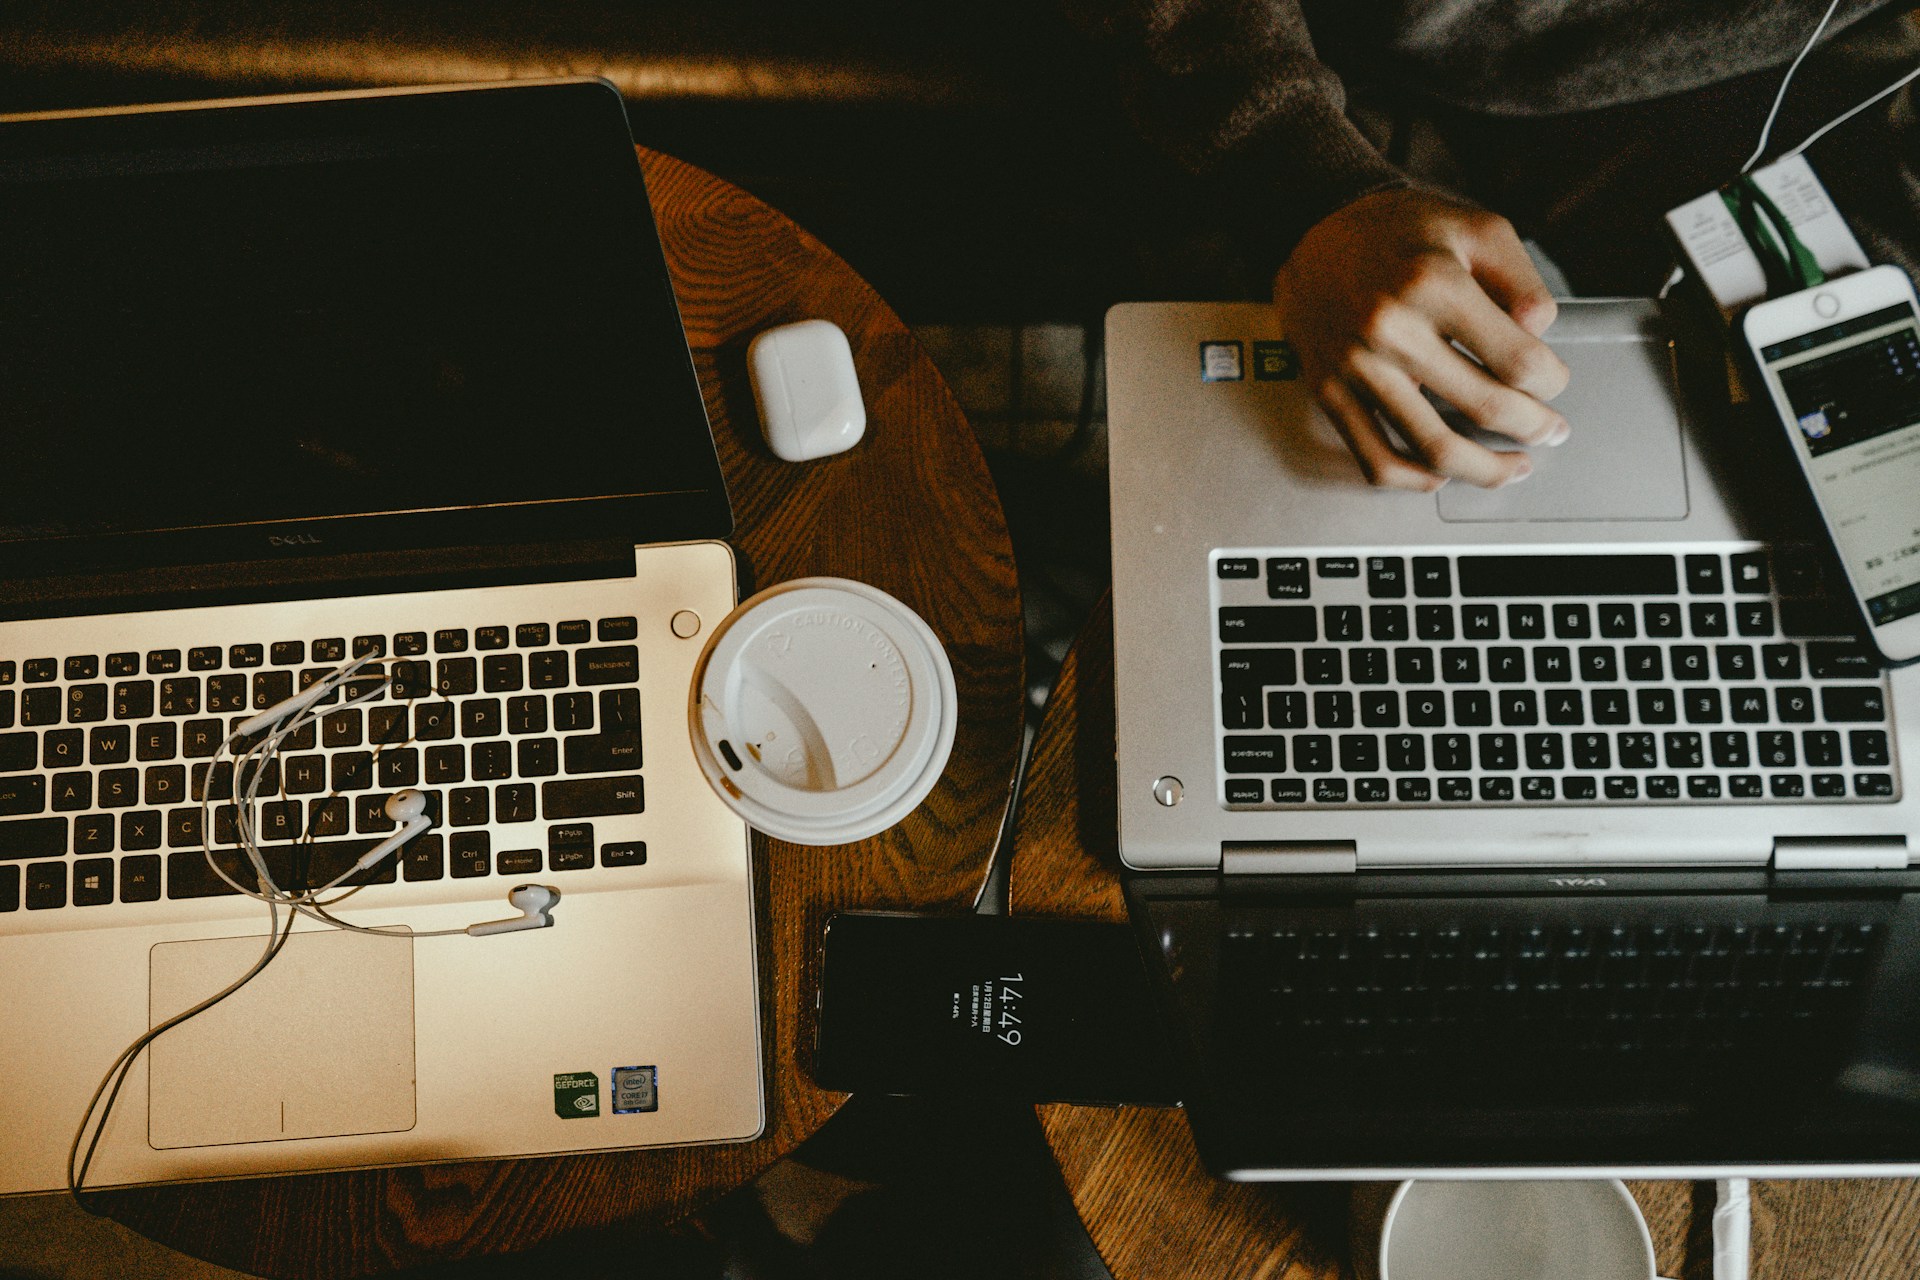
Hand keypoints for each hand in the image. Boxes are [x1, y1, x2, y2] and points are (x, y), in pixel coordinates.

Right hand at [1273, 188, 1571, 488]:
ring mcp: (1356, 366)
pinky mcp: (1329, 391)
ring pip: (1434, 448)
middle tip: (1551, 429)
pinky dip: (1415, 481)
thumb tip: (1541, 341)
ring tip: (1513, 467)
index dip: (1551, 381)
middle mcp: (1391, 329)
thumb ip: (1522, 282)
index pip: (1517, 360)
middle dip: (1534, 425)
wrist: (1315, 232)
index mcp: (1435, 283)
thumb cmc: (1403, 232)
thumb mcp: (1477, 229)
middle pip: (1485, 406)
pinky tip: (1442, 476)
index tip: (1554, 381)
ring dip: (1487, 468)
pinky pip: (1374, 459)